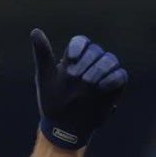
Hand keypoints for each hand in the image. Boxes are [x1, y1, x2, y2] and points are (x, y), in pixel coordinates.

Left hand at [30, 28, 127, 148]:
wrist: (63, 126)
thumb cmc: (52, 99)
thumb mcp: (45, 76)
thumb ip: (42, 53)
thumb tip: (35, 30)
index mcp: (74, 56)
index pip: (81, 42)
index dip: (78, 48)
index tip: (70, 60)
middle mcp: (91, 61)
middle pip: (95, 50)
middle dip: (87, 61)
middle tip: (78, 77)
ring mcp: (104, 73)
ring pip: (110, 60)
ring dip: (101, 68)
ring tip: (89, 81)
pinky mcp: (115, 85)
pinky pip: (120, 75)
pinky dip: (113, 78)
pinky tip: (102, 86)